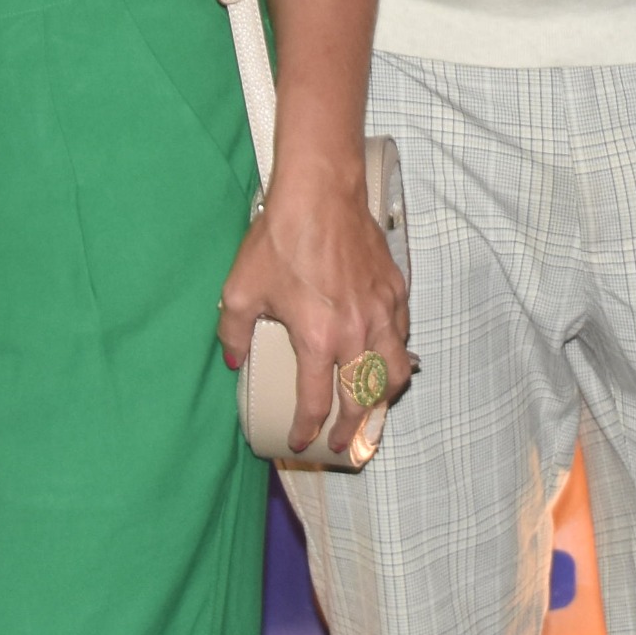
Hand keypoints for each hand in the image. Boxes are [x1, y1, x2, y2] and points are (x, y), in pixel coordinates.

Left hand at [217, 163, 412, 455]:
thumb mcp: (240, 290)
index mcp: (317, 339)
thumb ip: (232, 333)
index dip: (307, 429)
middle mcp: (356, 333)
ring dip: (383, 396)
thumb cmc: (281, 237)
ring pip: (395, 370)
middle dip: (353, 428)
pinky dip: (395, 353)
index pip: (316, 402)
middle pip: (363, 398)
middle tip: (344, 442)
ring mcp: (382, 312)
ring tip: (372, 403)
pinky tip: (383, 351)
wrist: (321, 192)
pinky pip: (402, 335)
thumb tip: (234, 359)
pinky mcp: (395, 290)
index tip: (302, 440)